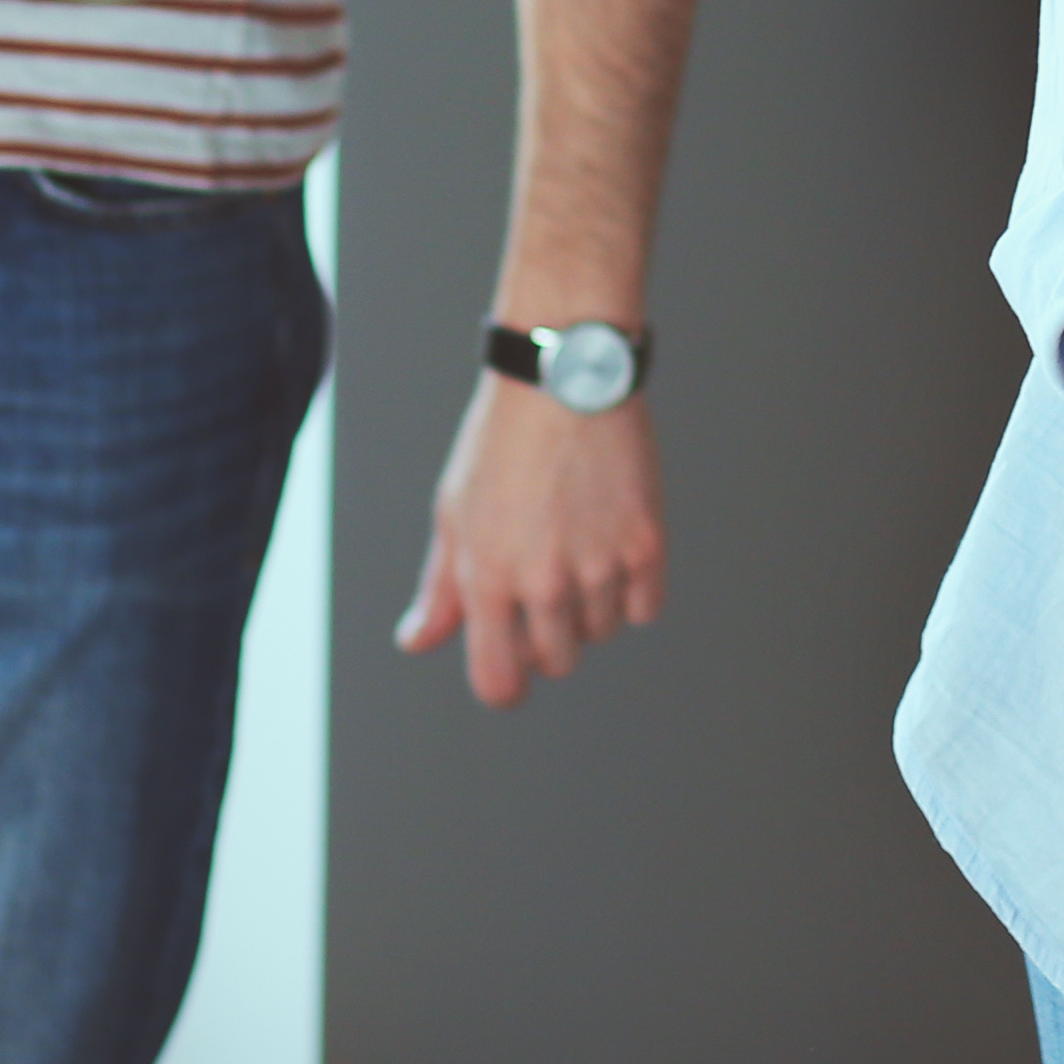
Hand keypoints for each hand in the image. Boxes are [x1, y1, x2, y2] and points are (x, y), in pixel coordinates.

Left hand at [397, 378, 665, 706]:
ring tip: (580, 553)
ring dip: (591, 610)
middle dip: (549, 639)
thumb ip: (440, 589)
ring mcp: (599, 565)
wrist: (565, 375)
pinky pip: (645, 608)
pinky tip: (615, 551)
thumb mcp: (455, 513)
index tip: (512, 677)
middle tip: (546, 588)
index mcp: (486, 578)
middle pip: (556, 661)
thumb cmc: (502, 440)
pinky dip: (634, 592)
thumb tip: (417, 641)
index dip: (505, 688)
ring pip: (601, 633)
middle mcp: (543, 581)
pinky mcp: (646, 543)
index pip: (498, 680)